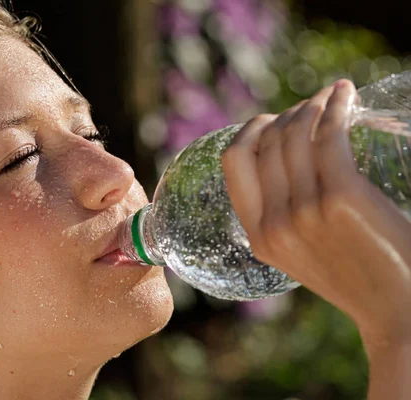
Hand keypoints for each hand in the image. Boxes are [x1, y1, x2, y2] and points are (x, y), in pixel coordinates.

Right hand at [221, 80, 410, 346]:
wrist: (398, 310)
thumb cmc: (357, 278)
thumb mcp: (301, 253)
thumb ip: (282, 217)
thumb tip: (286, 160)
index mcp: (258, 236)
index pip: (234, 163)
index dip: (250, 132)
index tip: (272, 121)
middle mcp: (274, 222)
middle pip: (266, 143)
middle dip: (288, 114)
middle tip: (313, 106)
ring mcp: (304, 210)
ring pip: (295, 134)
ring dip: (312, 104)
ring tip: (332, 95)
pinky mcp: (340, 198)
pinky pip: (329, 136)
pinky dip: (335, 106)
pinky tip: (345, 93)